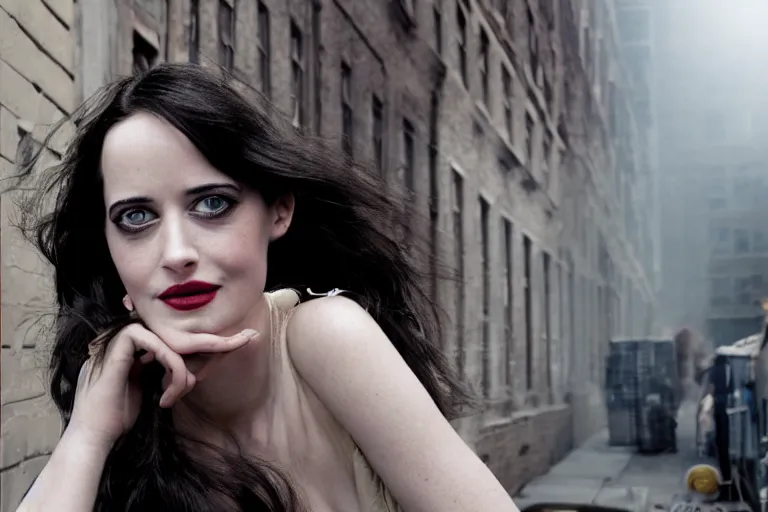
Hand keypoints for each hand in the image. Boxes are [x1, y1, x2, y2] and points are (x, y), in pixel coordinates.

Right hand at [68, 323, 256, 449]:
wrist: (95, 434)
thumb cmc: (121, 415)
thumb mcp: (157, 388)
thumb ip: (172, 372)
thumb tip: (200, 367)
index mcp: (141, 344)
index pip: (182, 338)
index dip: (212, 343)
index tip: (244, 339)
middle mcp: (134, 335)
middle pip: (184, 335)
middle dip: (217, 343)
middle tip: (246, 339)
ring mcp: (126, 336)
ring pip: (175, 342)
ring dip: (184, 372)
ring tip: (177, 396)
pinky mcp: (122, 342)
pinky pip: (162, 347)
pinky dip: (173, 371)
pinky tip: (167, 396)